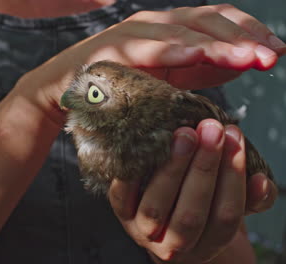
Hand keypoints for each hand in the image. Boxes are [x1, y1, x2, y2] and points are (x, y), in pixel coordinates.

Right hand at [21, 4, 285, 118]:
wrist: (65, 90)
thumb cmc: (118, 86)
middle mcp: (156, 23)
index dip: (250, 32)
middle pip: (208, 19)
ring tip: (248, 57)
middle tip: (271, 56)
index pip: (219, 20)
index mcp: (173, 29)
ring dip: (217, 44)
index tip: (276, 52)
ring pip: (183, 31)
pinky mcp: (113, 47)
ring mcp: (134, 32)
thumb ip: (202, 68)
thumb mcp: (169, 77)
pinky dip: (173, 50)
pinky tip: (196, 55)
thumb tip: (241, 64)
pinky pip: (147, 48)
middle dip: (243, 37)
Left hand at [108, 119, 266, 262]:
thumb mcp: (228, 204)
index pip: (225, 217)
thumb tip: (261, 180)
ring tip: (184, 133)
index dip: (232, 178)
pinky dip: (131, 175)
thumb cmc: (203, 207)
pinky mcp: (120, 215)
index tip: (235, 139)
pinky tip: (145, 148)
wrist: (166, 224)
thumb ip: (250, 196)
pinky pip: (121, 197)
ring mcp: (142, 233)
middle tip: (209, 130)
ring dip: (172, 168)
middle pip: (190, 214)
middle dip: (203, 168)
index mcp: (206, 244)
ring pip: (156, 208)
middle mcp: (173, 246)